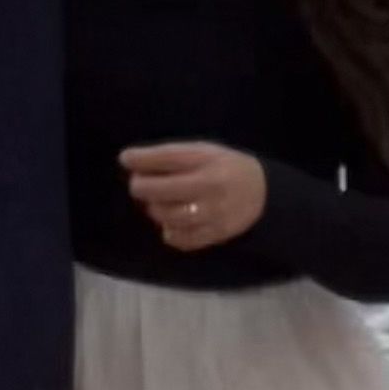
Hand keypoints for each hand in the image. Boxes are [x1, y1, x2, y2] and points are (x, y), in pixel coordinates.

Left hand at [121, 142, 269, 250]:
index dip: (140, 158)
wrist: (262, 193)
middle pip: (160, 190)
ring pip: (166, 216)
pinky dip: (169, 231)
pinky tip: (172, 222)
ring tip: (158, 202)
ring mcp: (212, 213)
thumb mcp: (204, 151)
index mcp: (207, 160)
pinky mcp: (214, 234)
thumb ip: (171, 156)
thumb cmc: (225, 167)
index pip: (166, 157)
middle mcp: (209, 186)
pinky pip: (179, 238)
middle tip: (139, 184)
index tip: (126, 158)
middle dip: (141, 186)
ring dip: (154, 209)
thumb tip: (131, 161)